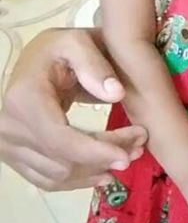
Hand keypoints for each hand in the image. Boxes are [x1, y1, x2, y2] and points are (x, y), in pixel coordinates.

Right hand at [0, 28, 146, 189]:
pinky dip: (77, 180)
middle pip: (62, 161)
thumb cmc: (58, 48)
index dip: (95, 152)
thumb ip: (95, 65)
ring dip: (96, 171)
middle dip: (104, 159)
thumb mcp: (77, 41)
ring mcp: (8, 145)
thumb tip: (117, 94)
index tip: (127, 155)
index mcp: (25, 100)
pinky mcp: (15, 156)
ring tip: (129, 155)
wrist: (35, 60)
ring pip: (57, 175)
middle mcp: (10, 128)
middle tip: (139, 147)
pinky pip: (46, 180)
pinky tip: (103, 172)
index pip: (60, 139)